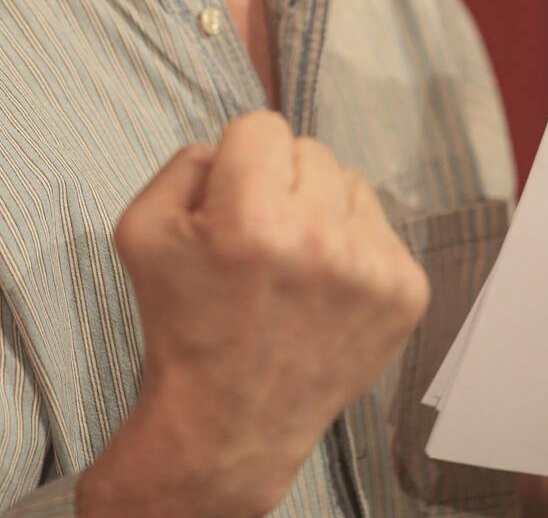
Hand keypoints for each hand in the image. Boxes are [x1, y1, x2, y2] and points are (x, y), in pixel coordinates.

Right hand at [77, 111, 429, 517]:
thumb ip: (185, 163)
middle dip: (280, 184)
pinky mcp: (406, 294)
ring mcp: (372, 268)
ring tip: (293, 267)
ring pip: (350, 183)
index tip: (229, 205)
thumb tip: (234, 147)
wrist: (228, 424)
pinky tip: (322, 291)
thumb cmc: (183, 324)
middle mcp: (320, 237)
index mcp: (252, 216)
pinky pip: (380, 228)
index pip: (262, 124)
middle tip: (259, 244)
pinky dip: (352, 249)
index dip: (238, 161)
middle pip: (310, 150)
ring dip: (321, 212)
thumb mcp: (141, 229)